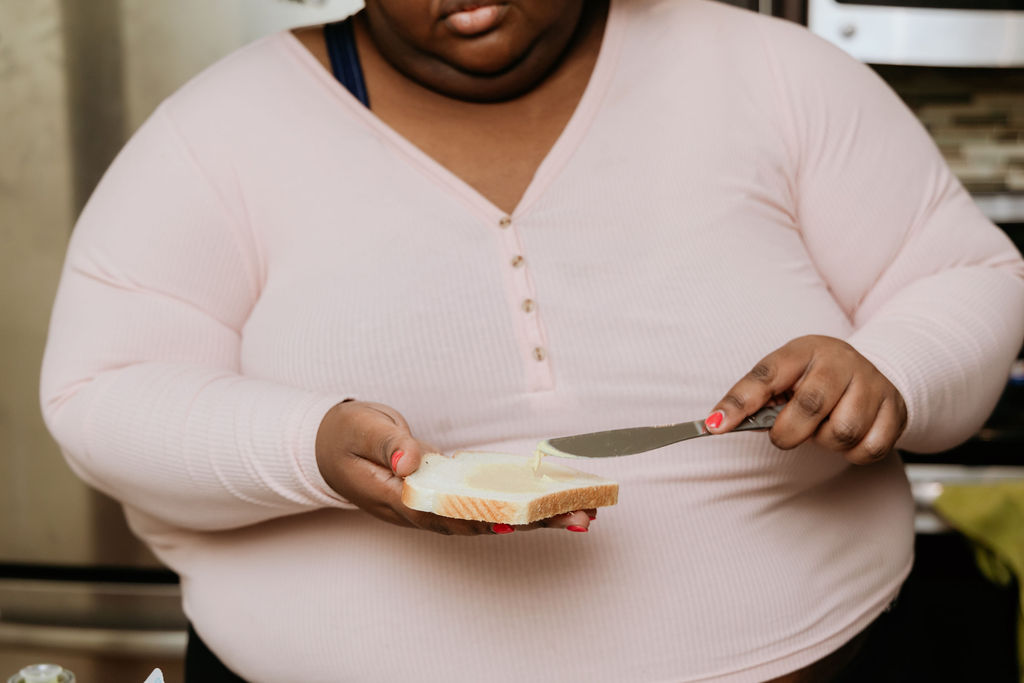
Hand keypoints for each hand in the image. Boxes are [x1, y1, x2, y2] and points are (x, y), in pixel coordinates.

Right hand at [315, 400, 595, 534]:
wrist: (329, 447)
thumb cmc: (347, 436)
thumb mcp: (362, 429)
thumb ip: (387, 444)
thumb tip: (412, 461)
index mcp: (398, 499)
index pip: (448, 514)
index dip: (486, 519)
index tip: (521, 522)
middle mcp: (423, 511)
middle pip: (483, 524)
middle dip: (533, 523)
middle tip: (581, 520)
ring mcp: (437, 507)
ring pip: (492, 520)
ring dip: (538, 520)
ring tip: (583, 517)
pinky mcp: (448, 497)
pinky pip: (489, 507)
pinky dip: (522, 508)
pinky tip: (553, 506)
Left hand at [704, 335, 906, 464]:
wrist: (872, 370)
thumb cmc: (814, 376)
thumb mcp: (783, 374)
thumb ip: (754, 397)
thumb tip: (717, 424)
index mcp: (804, 350)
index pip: (765, 376)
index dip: (738, 403)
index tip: (715, 427)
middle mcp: (841, 362)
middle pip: (809, 408)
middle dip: (789, 433)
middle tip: (785, 433)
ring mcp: (872, 384)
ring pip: (841, 433)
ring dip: (824, 442)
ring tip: (822, 429)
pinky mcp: (895, 411)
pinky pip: (868, 449)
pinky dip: (852, 453)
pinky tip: (847, 436)